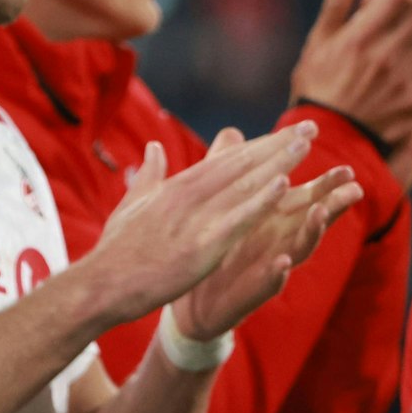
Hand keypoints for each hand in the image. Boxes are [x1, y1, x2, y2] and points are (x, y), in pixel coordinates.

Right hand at [82, 123, 313, 327]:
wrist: (100, 284)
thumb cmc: (115, 250)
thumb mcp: (131, 204)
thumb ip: (149, 176)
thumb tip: (154, 147)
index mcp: (174, 187)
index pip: (224, 161)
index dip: (257, 146)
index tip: (285, 133)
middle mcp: (187, 196)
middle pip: (240, 165)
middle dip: (276, 146)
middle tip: (311, 127)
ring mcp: (195, 220)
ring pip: (243, 185)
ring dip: (277, 163)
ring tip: (305, 145)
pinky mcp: (201, 246)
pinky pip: (238, 219)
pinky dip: (261, 200)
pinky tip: (283, 184)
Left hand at [169, 129, 365, 339]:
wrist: (188, 299)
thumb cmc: (216, 248)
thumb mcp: (221, 204)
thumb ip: (229, 169)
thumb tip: (234, 132)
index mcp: (272, 220)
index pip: (305, 197)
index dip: (326, 184)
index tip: (348, 167)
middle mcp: (277, 241)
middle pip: (312, 220)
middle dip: (333, 203)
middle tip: (354, 188)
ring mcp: (267, 267)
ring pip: (298, 249)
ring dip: (312, 231)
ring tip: (321, 214)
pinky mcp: (249, 291)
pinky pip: (267, 283)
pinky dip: (276, 273)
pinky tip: (283, 263)